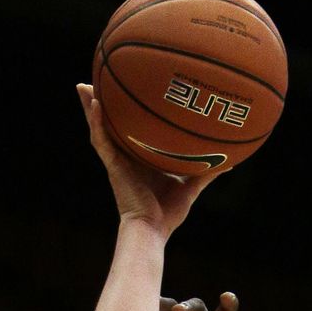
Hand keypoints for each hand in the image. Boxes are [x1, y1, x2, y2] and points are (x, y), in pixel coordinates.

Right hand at [77, 84, 223, 237]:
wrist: (152, 230)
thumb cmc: (168, 214)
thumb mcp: (190, 187)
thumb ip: (206, 172)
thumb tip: (229, 162)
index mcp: (139, 159)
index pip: (130, 131)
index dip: (126, 114)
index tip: (127, 91)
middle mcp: (125, 157)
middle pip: (110, 125)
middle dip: (102, 104)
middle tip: (96, 80)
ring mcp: (116, 161)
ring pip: (99, 129)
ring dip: (90, 107)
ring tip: (83, 86)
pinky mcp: (113, 167)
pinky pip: (102, 142)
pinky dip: (97, 123)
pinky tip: (95, 105)